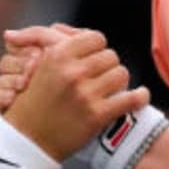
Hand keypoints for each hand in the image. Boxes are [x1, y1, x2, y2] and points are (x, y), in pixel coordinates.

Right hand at [2, 29, 148, 160]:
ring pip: (121, 74)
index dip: (97, 48)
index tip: (93, 59)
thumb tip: (62, 28)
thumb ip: (53, 42)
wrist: (28, 140)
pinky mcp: (97, 115)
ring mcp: (85, 94)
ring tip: (110, 89)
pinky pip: (131, 99)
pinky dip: (139, 97)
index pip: (95, 38)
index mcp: (58, 55)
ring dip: (118, 82)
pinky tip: (140, 96)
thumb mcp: (38, 65)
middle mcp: (72, 72)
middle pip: (110, 56)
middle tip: (100, 78)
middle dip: (107, 66)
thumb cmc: (34, 101)